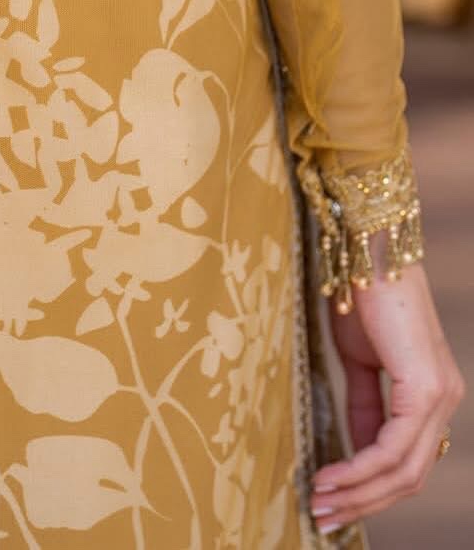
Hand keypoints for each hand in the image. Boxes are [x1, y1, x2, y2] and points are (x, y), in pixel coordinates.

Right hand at [310, 256, 464, 535]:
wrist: (368, 251)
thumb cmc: (360, 294)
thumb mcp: (358, 358)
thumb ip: (364, 403)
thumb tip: (355, 445)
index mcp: (432, 394)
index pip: (408, 460)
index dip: (370, 488)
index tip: (329, 499)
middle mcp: (446, 400)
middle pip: (410, 476)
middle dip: (363, 502)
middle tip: (321, 514)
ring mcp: (440, 395)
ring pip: (404, 469)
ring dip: (359, 492)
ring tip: (319, 500)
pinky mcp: (425, 387)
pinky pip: (393, 446)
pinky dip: (360, 467)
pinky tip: (331, 474)